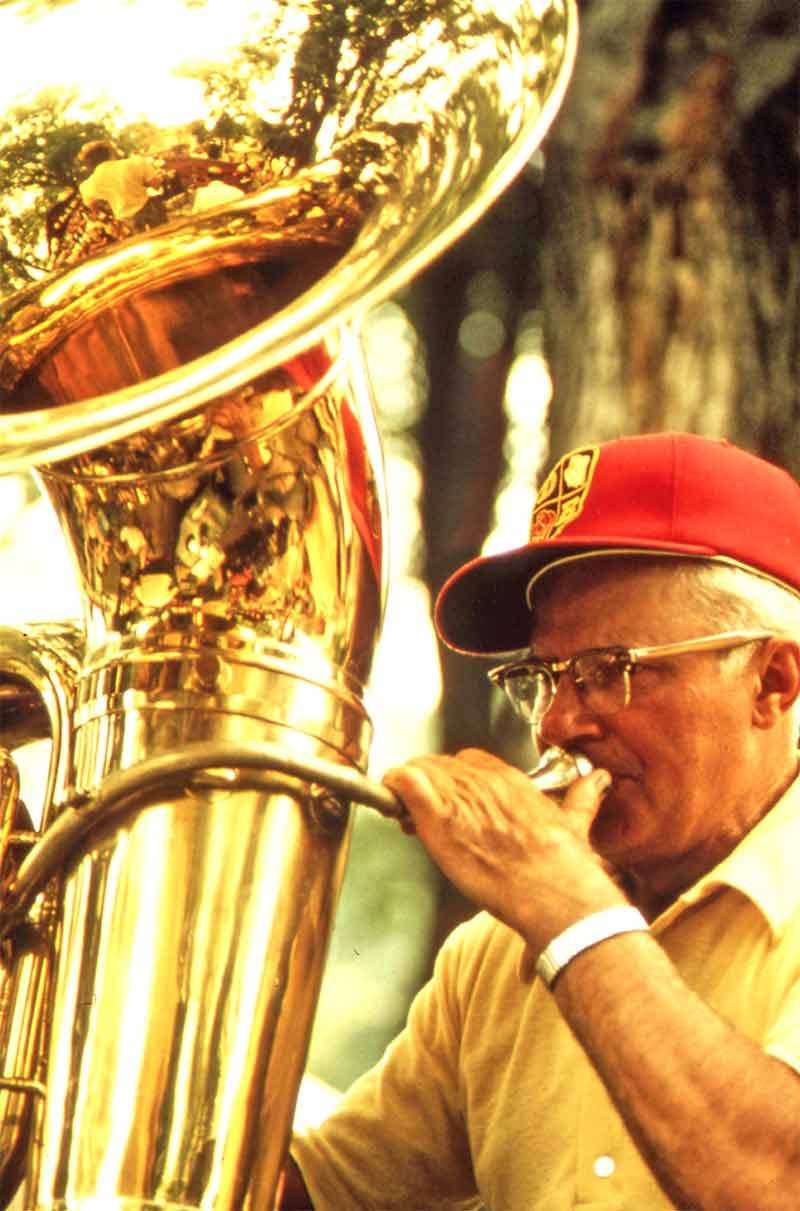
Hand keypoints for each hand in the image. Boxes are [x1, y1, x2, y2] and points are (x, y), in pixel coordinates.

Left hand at [382, 748, 627, 950]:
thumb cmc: (565, 866)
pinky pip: (406, 784)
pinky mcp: (439, 820)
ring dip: (407, 792)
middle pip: (439, 767)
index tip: (450, 800)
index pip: (468, 761)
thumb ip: (583, 798)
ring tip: (407, 819)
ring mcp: (459, 799)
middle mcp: (483, 783)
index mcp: (510, 780)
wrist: (554, 892)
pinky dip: (393, 789)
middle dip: (427, 787)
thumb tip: (598, 781)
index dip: (453, 779)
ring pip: (418, 773)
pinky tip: (393, 804)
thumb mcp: (576, 822)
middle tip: (422, 815)